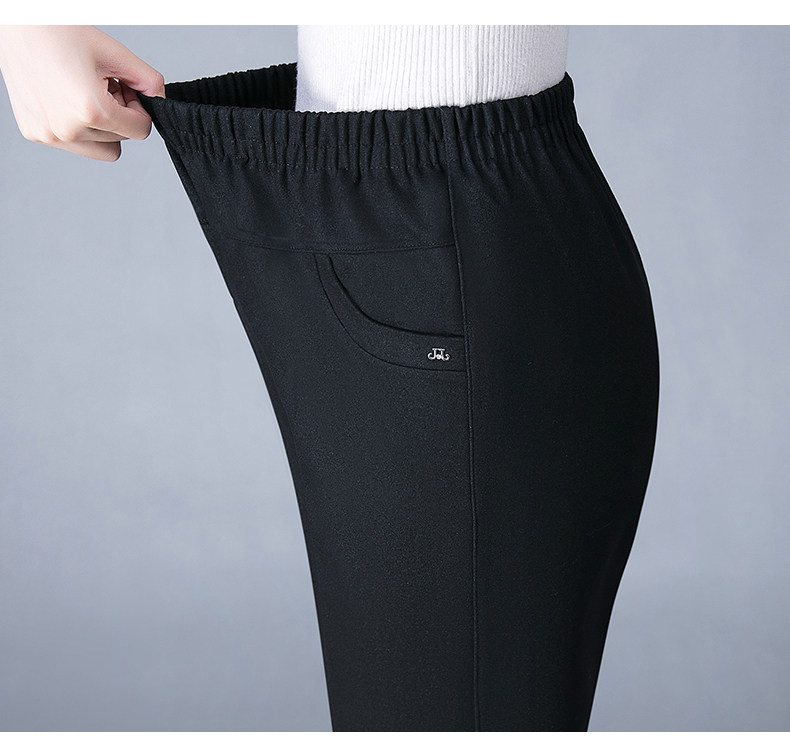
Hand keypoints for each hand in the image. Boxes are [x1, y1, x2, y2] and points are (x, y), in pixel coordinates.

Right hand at [0, 25, 165, 160]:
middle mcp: (67, 130)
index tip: (125, 88)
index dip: (139, 109)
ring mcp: (49, 135)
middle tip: (104, 85)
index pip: (140, 131)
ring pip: (101, 149)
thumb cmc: (58, 32)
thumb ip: (148, 81)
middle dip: (120, 116)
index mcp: (90, 111)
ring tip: (87, 93)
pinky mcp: (35, 134)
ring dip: (103, 127)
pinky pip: (75, 145)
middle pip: (121, 141)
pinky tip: (67, 98)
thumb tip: (162, 102)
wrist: (15, 24)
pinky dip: (80, 127)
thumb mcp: (115, 53)